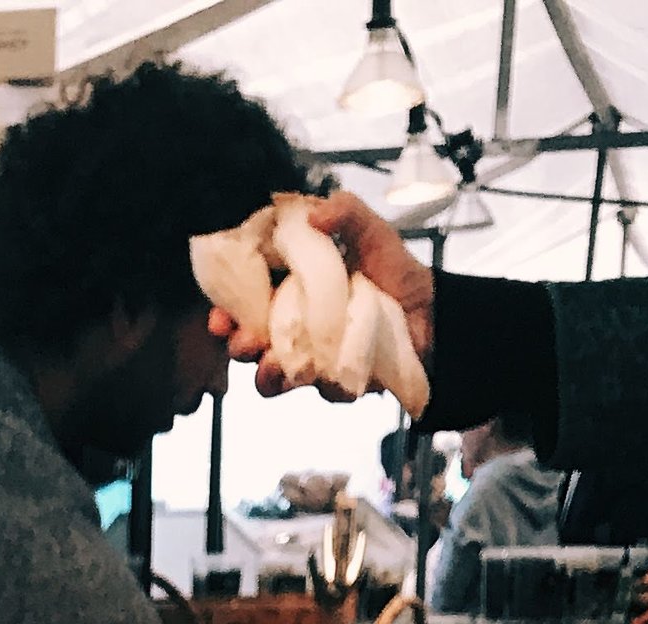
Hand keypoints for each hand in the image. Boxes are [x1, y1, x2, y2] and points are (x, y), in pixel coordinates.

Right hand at [210, 191, 435, 395]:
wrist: (429, 313)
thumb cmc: (392, 270)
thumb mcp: (371, 231)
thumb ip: (346, 212)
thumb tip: (315, 215)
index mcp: (288, 286)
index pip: (245, 296)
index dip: (225, 304)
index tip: (218, 311)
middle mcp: (290, 323)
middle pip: (246, 338)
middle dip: (235, 341)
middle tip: (235, 338)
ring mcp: (307, 355)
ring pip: (268, 372)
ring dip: (261, 370)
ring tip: (266, 363)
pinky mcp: (329, 380)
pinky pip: (311, 388)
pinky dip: (309, 384)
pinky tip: (310, 376)